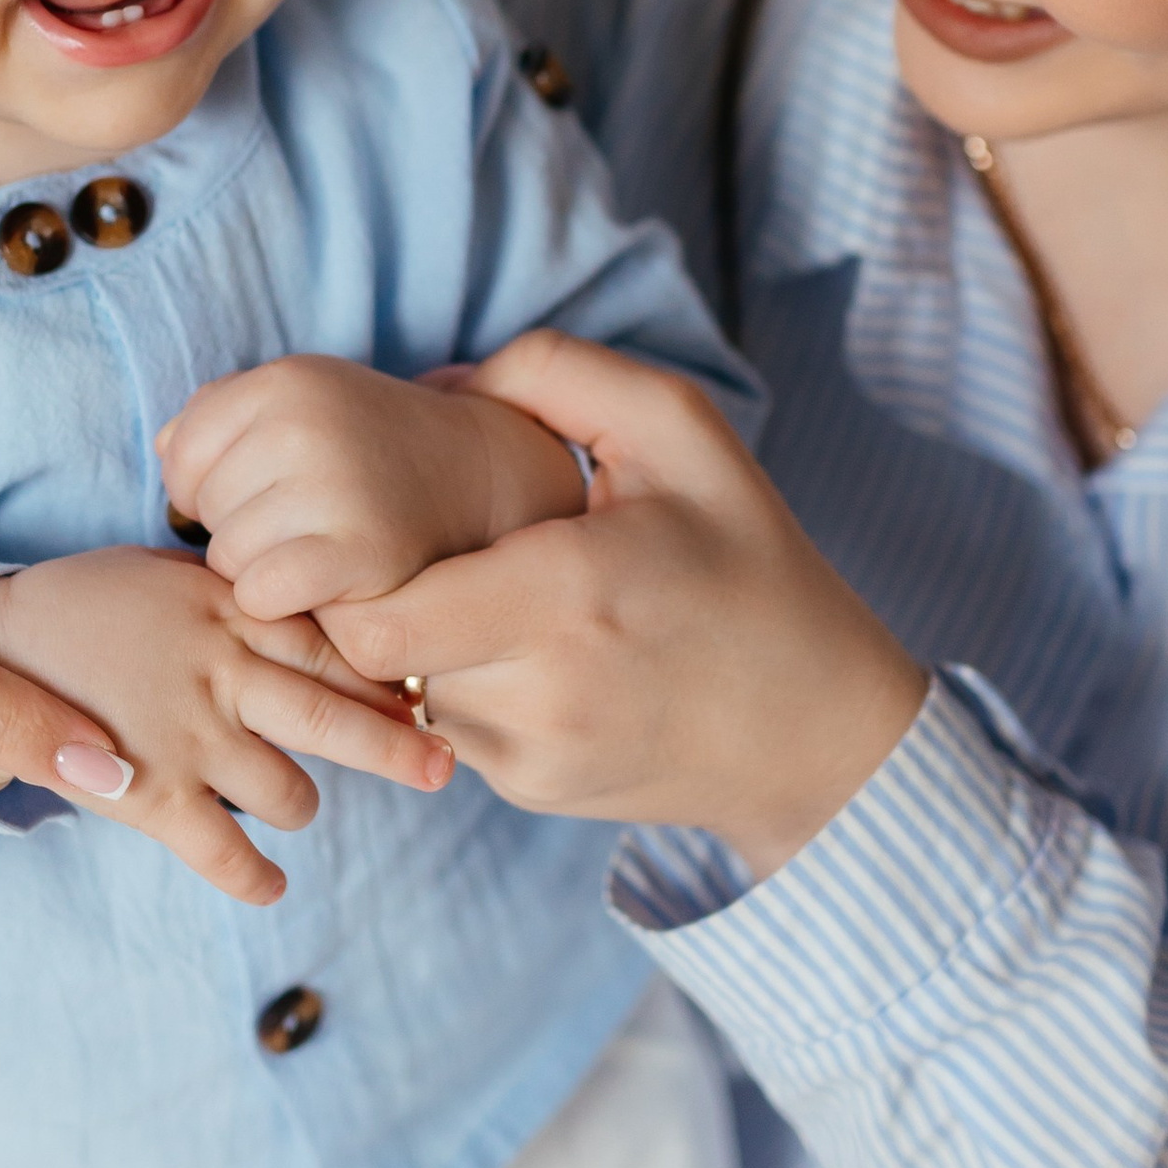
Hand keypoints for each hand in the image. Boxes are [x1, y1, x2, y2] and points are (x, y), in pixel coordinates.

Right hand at [0, 547, 453, 906]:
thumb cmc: (80, 607)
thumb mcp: (166, 575)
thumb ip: (235, 592)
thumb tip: (297, 600)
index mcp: (231, 613)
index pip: (334, 644)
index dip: (387, 676)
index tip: (426, 696)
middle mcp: (222, 673)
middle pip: (338, 715)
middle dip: (399, 748)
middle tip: (443, 770)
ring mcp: (188, 736)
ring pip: (289, 790)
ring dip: (302, 805)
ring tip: (297, 805)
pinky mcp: (149, 796)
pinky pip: (224, 853)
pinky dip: (256, 878)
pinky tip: (271, 885)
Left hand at [158, 356, 585, 626]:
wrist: (485, 484)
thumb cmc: (374, 454)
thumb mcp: (304, 406)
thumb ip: (222, 419)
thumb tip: (166, 457)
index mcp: (288, 379)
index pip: (181, 453)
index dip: (208, 486)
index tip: (260, 493)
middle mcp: (304, 424)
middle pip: (205, 510)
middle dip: (240, 527)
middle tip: (306, 522)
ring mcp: (332, 487)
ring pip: (227, 560)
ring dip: (262, 571)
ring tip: (320, 552)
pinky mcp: (356, 553)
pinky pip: (259, 594)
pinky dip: (283, 603)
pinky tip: (324, 588)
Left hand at [319, 332, 929, 878]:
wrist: (816, 729)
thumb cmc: (750, 561)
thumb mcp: (681, 431)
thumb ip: (555, 373)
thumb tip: (434, 385)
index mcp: (566, 594)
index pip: (374, 621)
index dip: (351, 570)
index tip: (381, 519)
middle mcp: (538, 694)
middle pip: (375, 659)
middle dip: (375, 600)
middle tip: (415, 544)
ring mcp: (532, 758)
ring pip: (403, 696)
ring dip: (418, 644)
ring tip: (479, 587)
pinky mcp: (532, 793)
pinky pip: (450, 729)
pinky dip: (462, 684)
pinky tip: (524, 645)